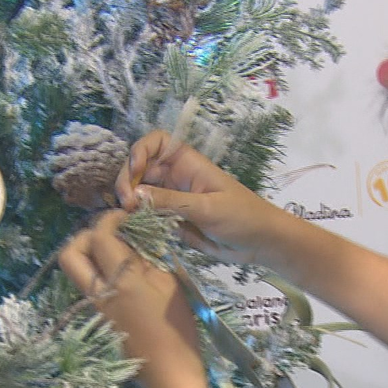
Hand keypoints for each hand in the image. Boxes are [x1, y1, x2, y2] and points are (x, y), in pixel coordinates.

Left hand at [59, 210, 209, 387]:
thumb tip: (130, 247)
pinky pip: (87, 286)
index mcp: (122, 280)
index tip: (123, 216)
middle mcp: (99, 291)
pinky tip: (119, 274)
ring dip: (88, 254)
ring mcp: (94, 307)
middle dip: (85, 236)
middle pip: (70, 253)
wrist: (169, 372)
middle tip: (108, 234)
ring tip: (114, 253)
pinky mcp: (98, 318)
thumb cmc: (178, 328)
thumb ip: (145, 262)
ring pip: (74, 271)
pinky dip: (96, 272)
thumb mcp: (170, 285)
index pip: (100, 237)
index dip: (108, 220)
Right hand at [116, 130, 293, 266]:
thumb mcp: (207, 207)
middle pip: (139, 170)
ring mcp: (172, 200)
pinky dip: (137, 221)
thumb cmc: (242, 216)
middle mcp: (175, 178)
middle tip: (125, 205)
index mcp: (187, 163)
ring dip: (129, 204)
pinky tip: (132, 229)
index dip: (140, 152)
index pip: (155, 143)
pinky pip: (148, 217)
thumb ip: (171, 202)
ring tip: (127, 218)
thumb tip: (133, 195)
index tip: (135, 172)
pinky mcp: (172, 221)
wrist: (261, 243)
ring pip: (140, 195)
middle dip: (127, 182)